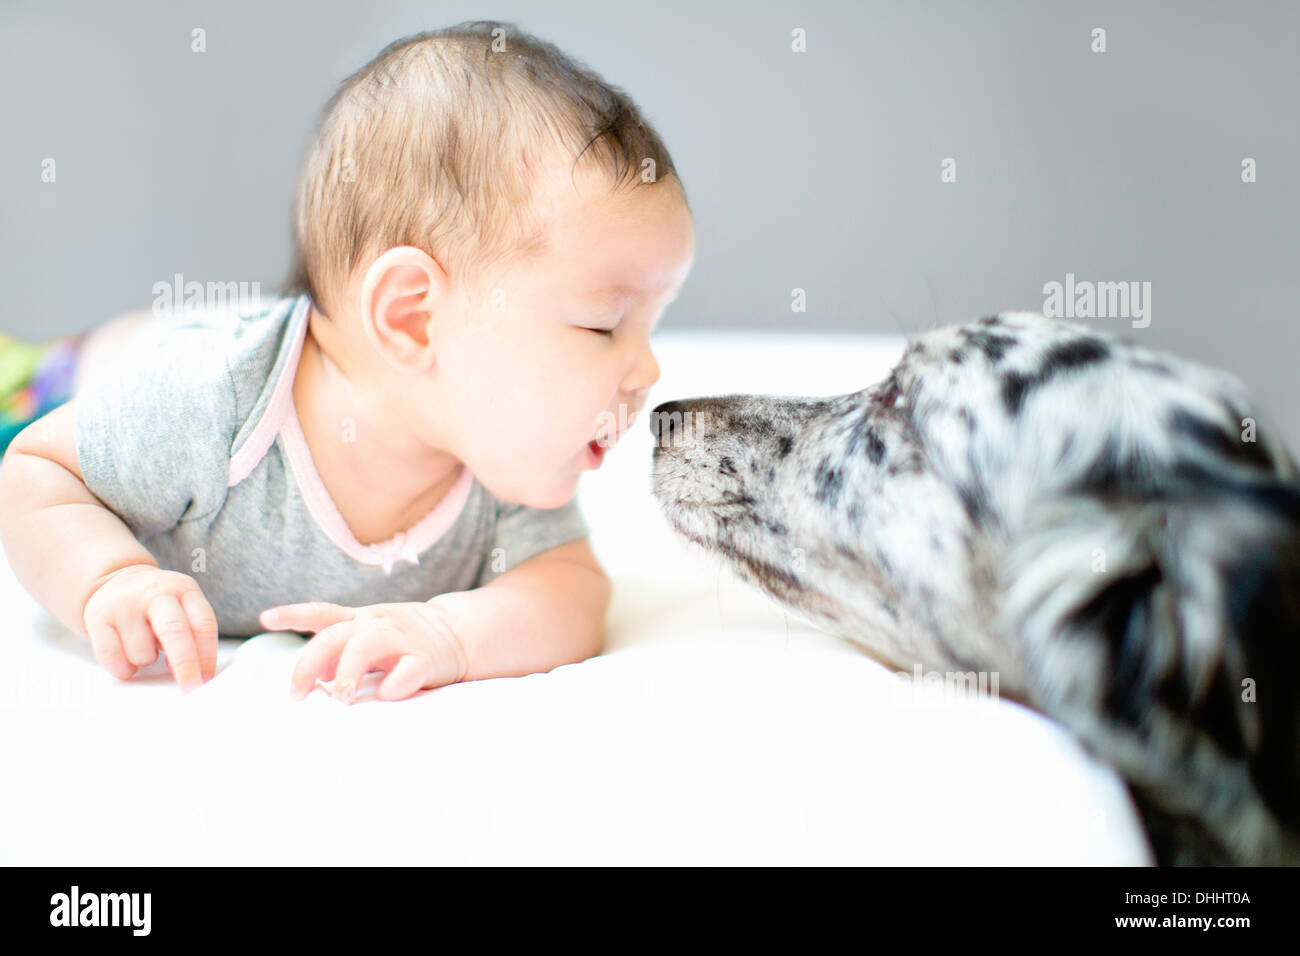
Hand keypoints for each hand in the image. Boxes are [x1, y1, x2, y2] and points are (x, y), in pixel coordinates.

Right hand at [82, 564, 218, 692]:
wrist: (116, 581)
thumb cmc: (157, 606)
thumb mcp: (183, 608)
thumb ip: (192, 636)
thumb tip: (197, 675)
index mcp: (185, 589)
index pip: (203, 624)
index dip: (207, 656)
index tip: (207, 681)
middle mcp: (156, 593)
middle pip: (174, 631)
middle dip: (185, 665)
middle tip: (190, 690)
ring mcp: (126, 603)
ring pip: (142, 653)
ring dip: (147, 661)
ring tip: (144, 644)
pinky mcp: (98, 617)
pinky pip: (114, 659)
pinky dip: (123, 667)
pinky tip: (125, 652)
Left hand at [258, 601, 469, 703]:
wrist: (460, 633)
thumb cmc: (405, 640)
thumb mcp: (371, 636)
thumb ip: (341, 651)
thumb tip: (310, 676)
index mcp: (362, 619)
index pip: (323, 612)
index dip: (294, 614)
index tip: (265, 618)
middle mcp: (378, 625)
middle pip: (336, 635)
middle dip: (310, 664)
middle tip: (296, 695)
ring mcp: (403, 640)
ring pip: (367, 646)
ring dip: (348, 672)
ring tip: (340, 698)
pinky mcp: (426, 660)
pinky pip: (408, 670)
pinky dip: (394, 684)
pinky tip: (386, 695)